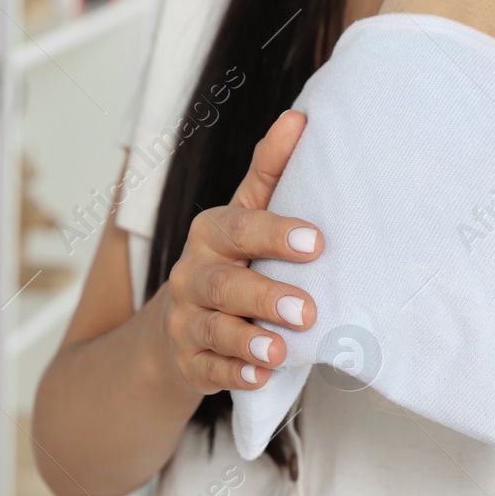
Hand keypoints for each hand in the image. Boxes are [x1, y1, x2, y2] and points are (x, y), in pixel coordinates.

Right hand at [152, 110, 320, 394]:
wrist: (178, 326)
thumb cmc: (230, 261)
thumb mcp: (245, 215)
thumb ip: (270, 172)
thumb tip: (299, 117)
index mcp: (210, 234)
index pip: (238, 229)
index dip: (274, 234)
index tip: (316, 242)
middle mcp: (191, 276)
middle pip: (223, 284)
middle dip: (264, 297)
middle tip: (307, 310)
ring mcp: (187, 322)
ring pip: (213, 330)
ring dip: (248, 341)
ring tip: (279, 352)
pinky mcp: (189, 362)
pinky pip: (207, 371)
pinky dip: (233, 375)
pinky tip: (259, 378)